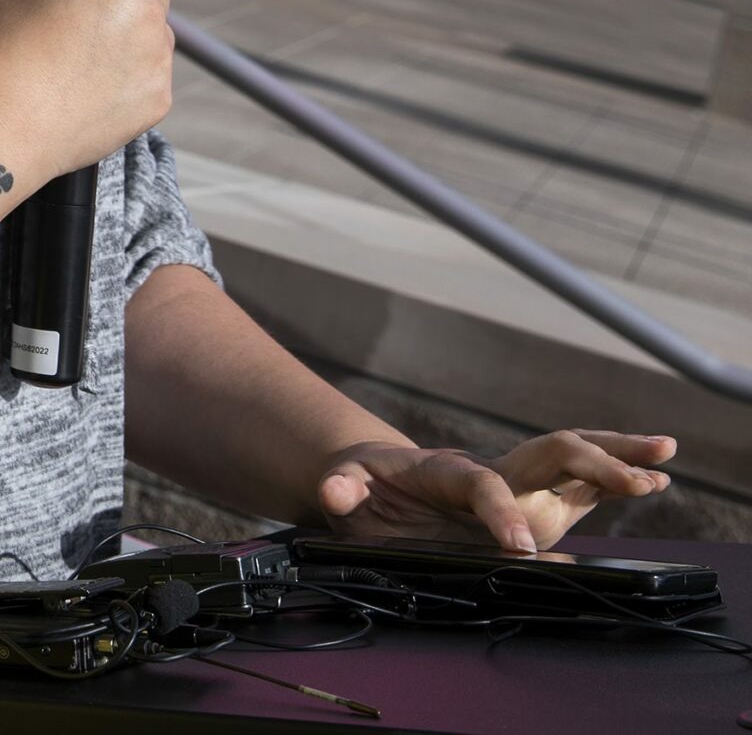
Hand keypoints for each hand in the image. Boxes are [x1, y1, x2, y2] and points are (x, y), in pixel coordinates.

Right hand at [0, 0, 176, 183]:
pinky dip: (129, 81)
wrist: (4, 126)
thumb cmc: (0, 49)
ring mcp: (158, 64)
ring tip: (83, 59)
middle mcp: (149, 16)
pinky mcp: (157, 104)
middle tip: (84, 15)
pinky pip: (152, 79)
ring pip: (156, 36)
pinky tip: (88, 90)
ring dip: (132, 38)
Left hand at [315, 431, 675, 551]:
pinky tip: (657, 480)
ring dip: (618, 456)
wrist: (373, 478)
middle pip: (546, 452)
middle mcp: (490, 469)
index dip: (499, 512)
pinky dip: (616, 482)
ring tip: (664, 460)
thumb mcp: (344, 487)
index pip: (481, 484)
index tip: (518, 548)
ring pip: (571, 459)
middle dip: (590, 460)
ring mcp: (514, 481)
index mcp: (445, 469)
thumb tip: (335, 491)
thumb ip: (342, 488)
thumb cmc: (362, 485)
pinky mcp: (528, 496)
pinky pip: (578, 487)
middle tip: (633, 479)